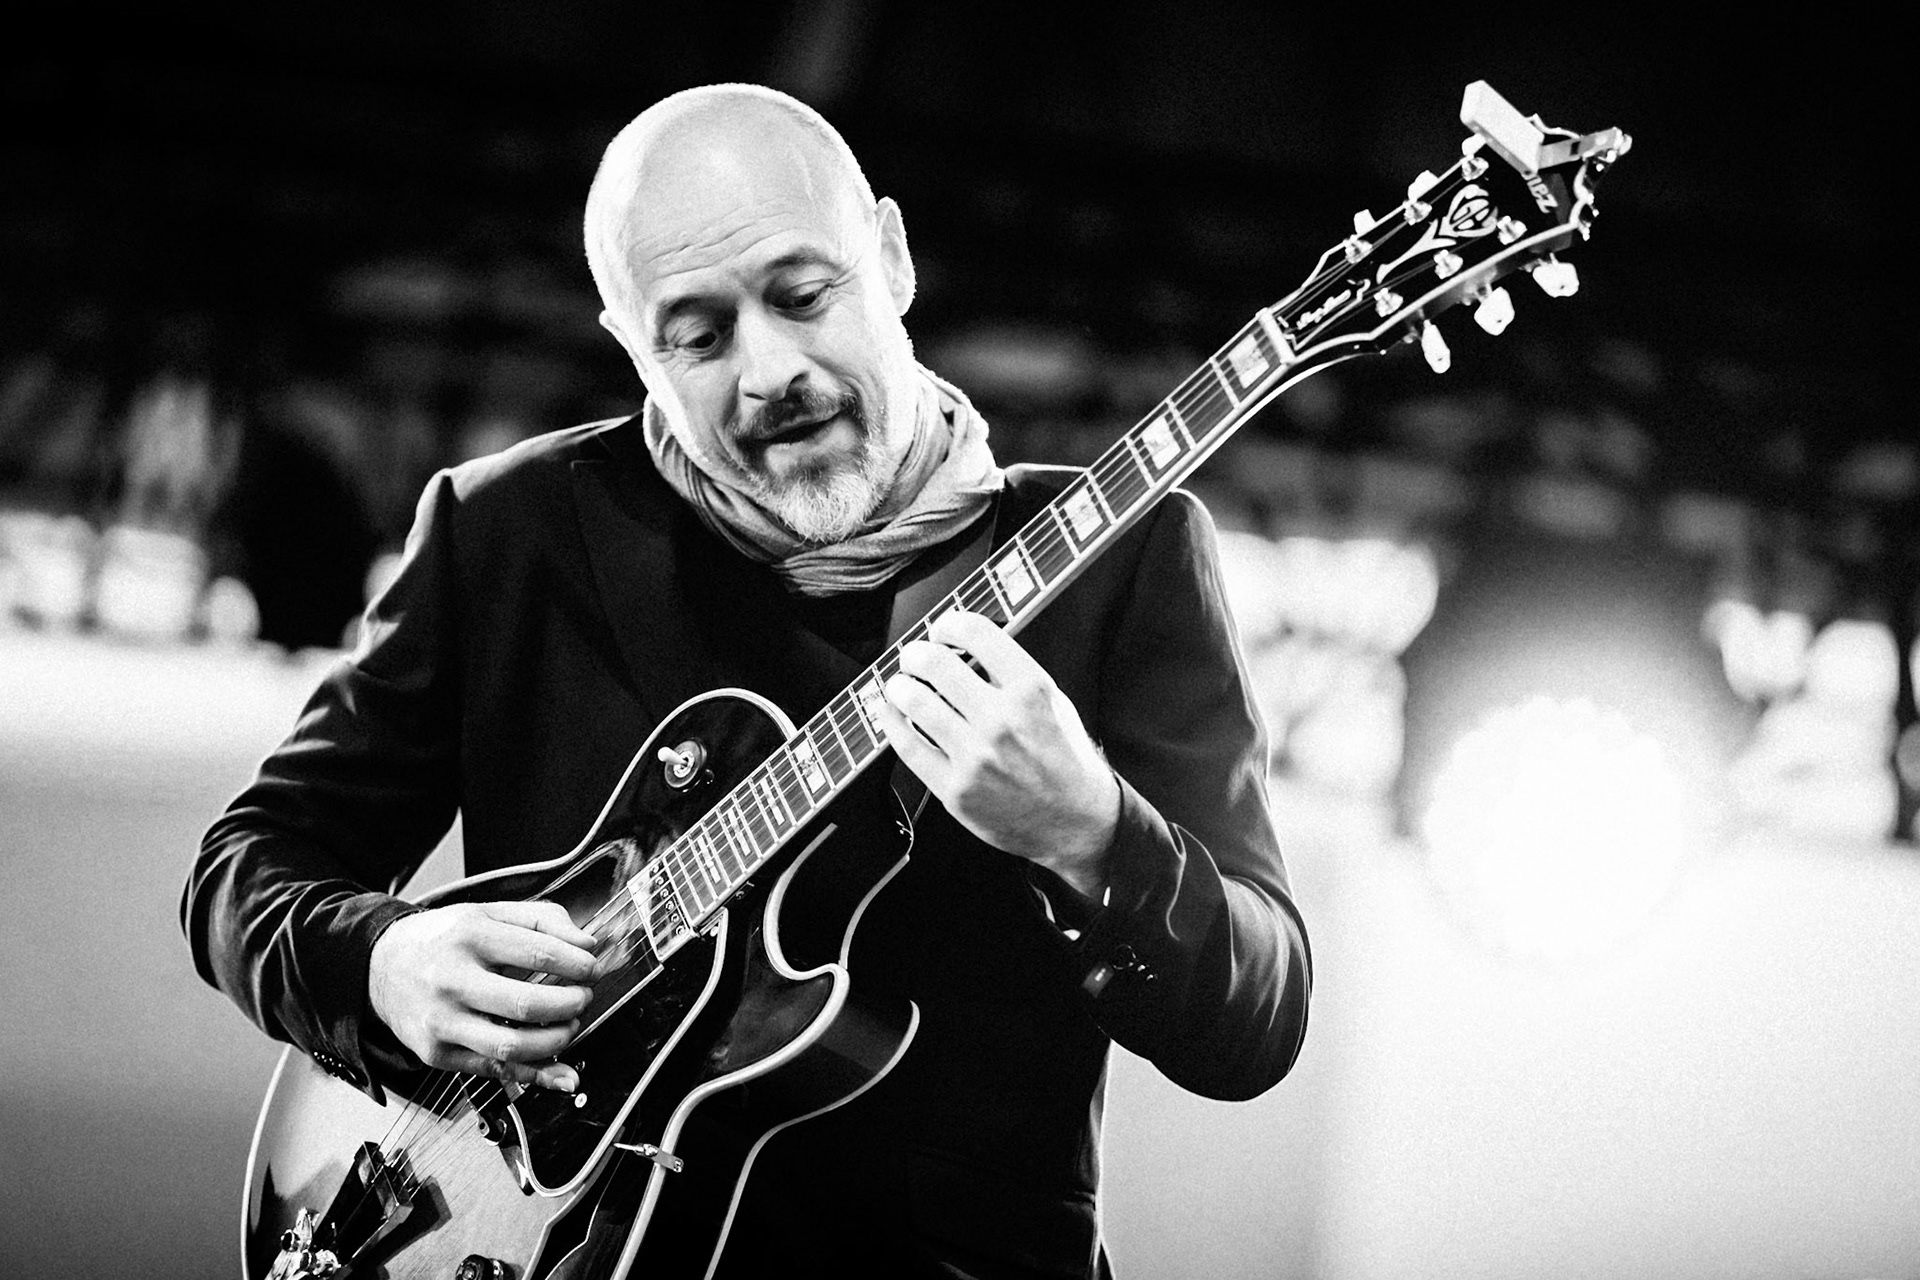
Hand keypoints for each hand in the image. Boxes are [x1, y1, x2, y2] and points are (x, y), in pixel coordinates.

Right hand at [368, 900, 600, 1090]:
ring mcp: (442, 1022)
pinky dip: (535, 1075)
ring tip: (569, 1025)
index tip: (592, 969)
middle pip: (527, 1004)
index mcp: (469, 936)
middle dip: (570, 1005)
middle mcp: (451, 980)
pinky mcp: (436, 1054)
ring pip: (511, 1046)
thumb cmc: (443, 939)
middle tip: (583, 999)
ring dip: (556, 1041)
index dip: (578, 965)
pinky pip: (494, 1070)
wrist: (381, 966)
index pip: (539, 952)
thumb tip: (588, 943)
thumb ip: (543, 920)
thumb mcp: (489, 912)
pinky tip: (561, 1072)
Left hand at [877, 609, 1119, 896]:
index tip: (943, 631)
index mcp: (1031, 690)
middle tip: (914, 657)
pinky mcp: (956, 789)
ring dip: (899, 685)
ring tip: (901, 684)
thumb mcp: (1055, 702)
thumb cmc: (1067, 761)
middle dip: (917, 654)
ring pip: (914, 702)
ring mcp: (976, 757)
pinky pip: (908, 747)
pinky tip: (890, 712)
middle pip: (935, 663)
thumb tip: (965, 648)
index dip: (949, 624)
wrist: (1078, 822)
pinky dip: (891, 722)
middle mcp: (1002, 720)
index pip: (975, 633)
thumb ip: (1013, 674)